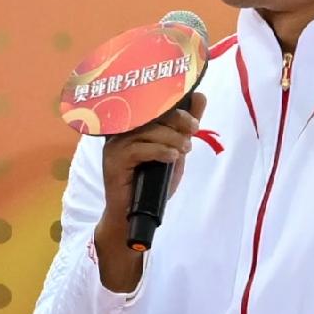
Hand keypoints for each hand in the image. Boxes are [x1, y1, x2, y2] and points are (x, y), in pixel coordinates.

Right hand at [91, 94, 203, 292]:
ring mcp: (114, 146)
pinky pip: (139, 148)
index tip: (195, 121)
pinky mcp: (113, 161)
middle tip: (193, 132)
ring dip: (172, 138)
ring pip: (147, 131)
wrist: (134, 215)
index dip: (177, 108)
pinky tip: (172, 157)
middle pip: (150, 114)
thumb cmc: (152, 183)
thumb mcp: (174, 150)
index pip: (154, 105)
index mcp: (133, 125)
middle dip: (178, 120)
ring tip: (184, 150)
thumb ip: (184, 126)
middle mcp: (120, 132)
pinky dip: (160, 151)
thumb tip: (200, 97)